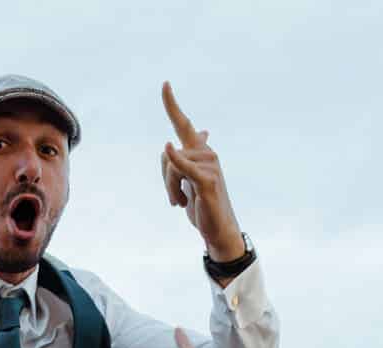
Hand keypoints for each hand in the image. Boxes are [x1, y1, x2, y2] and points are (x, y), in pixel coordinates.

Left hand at [159, 83, 243, 262]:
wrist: (217, 229)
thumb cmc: (204, 204)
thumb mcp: (192, 178)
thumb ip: (192, 154)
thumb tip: (202, 131)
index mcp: (200, 151)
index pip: (183, 124)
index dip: (172, 105)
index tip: (165, 84)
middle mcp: (206, 154)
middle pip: (167, 155)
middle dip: (165, 180)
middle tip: (175, 200)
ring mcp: (209, 166)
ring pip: (172, 166)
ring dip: (171, 190)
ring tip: (182, 203)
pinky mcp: (207, 181)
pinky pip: (185, 167)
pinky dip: (176, 160)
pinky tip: (168, 148)